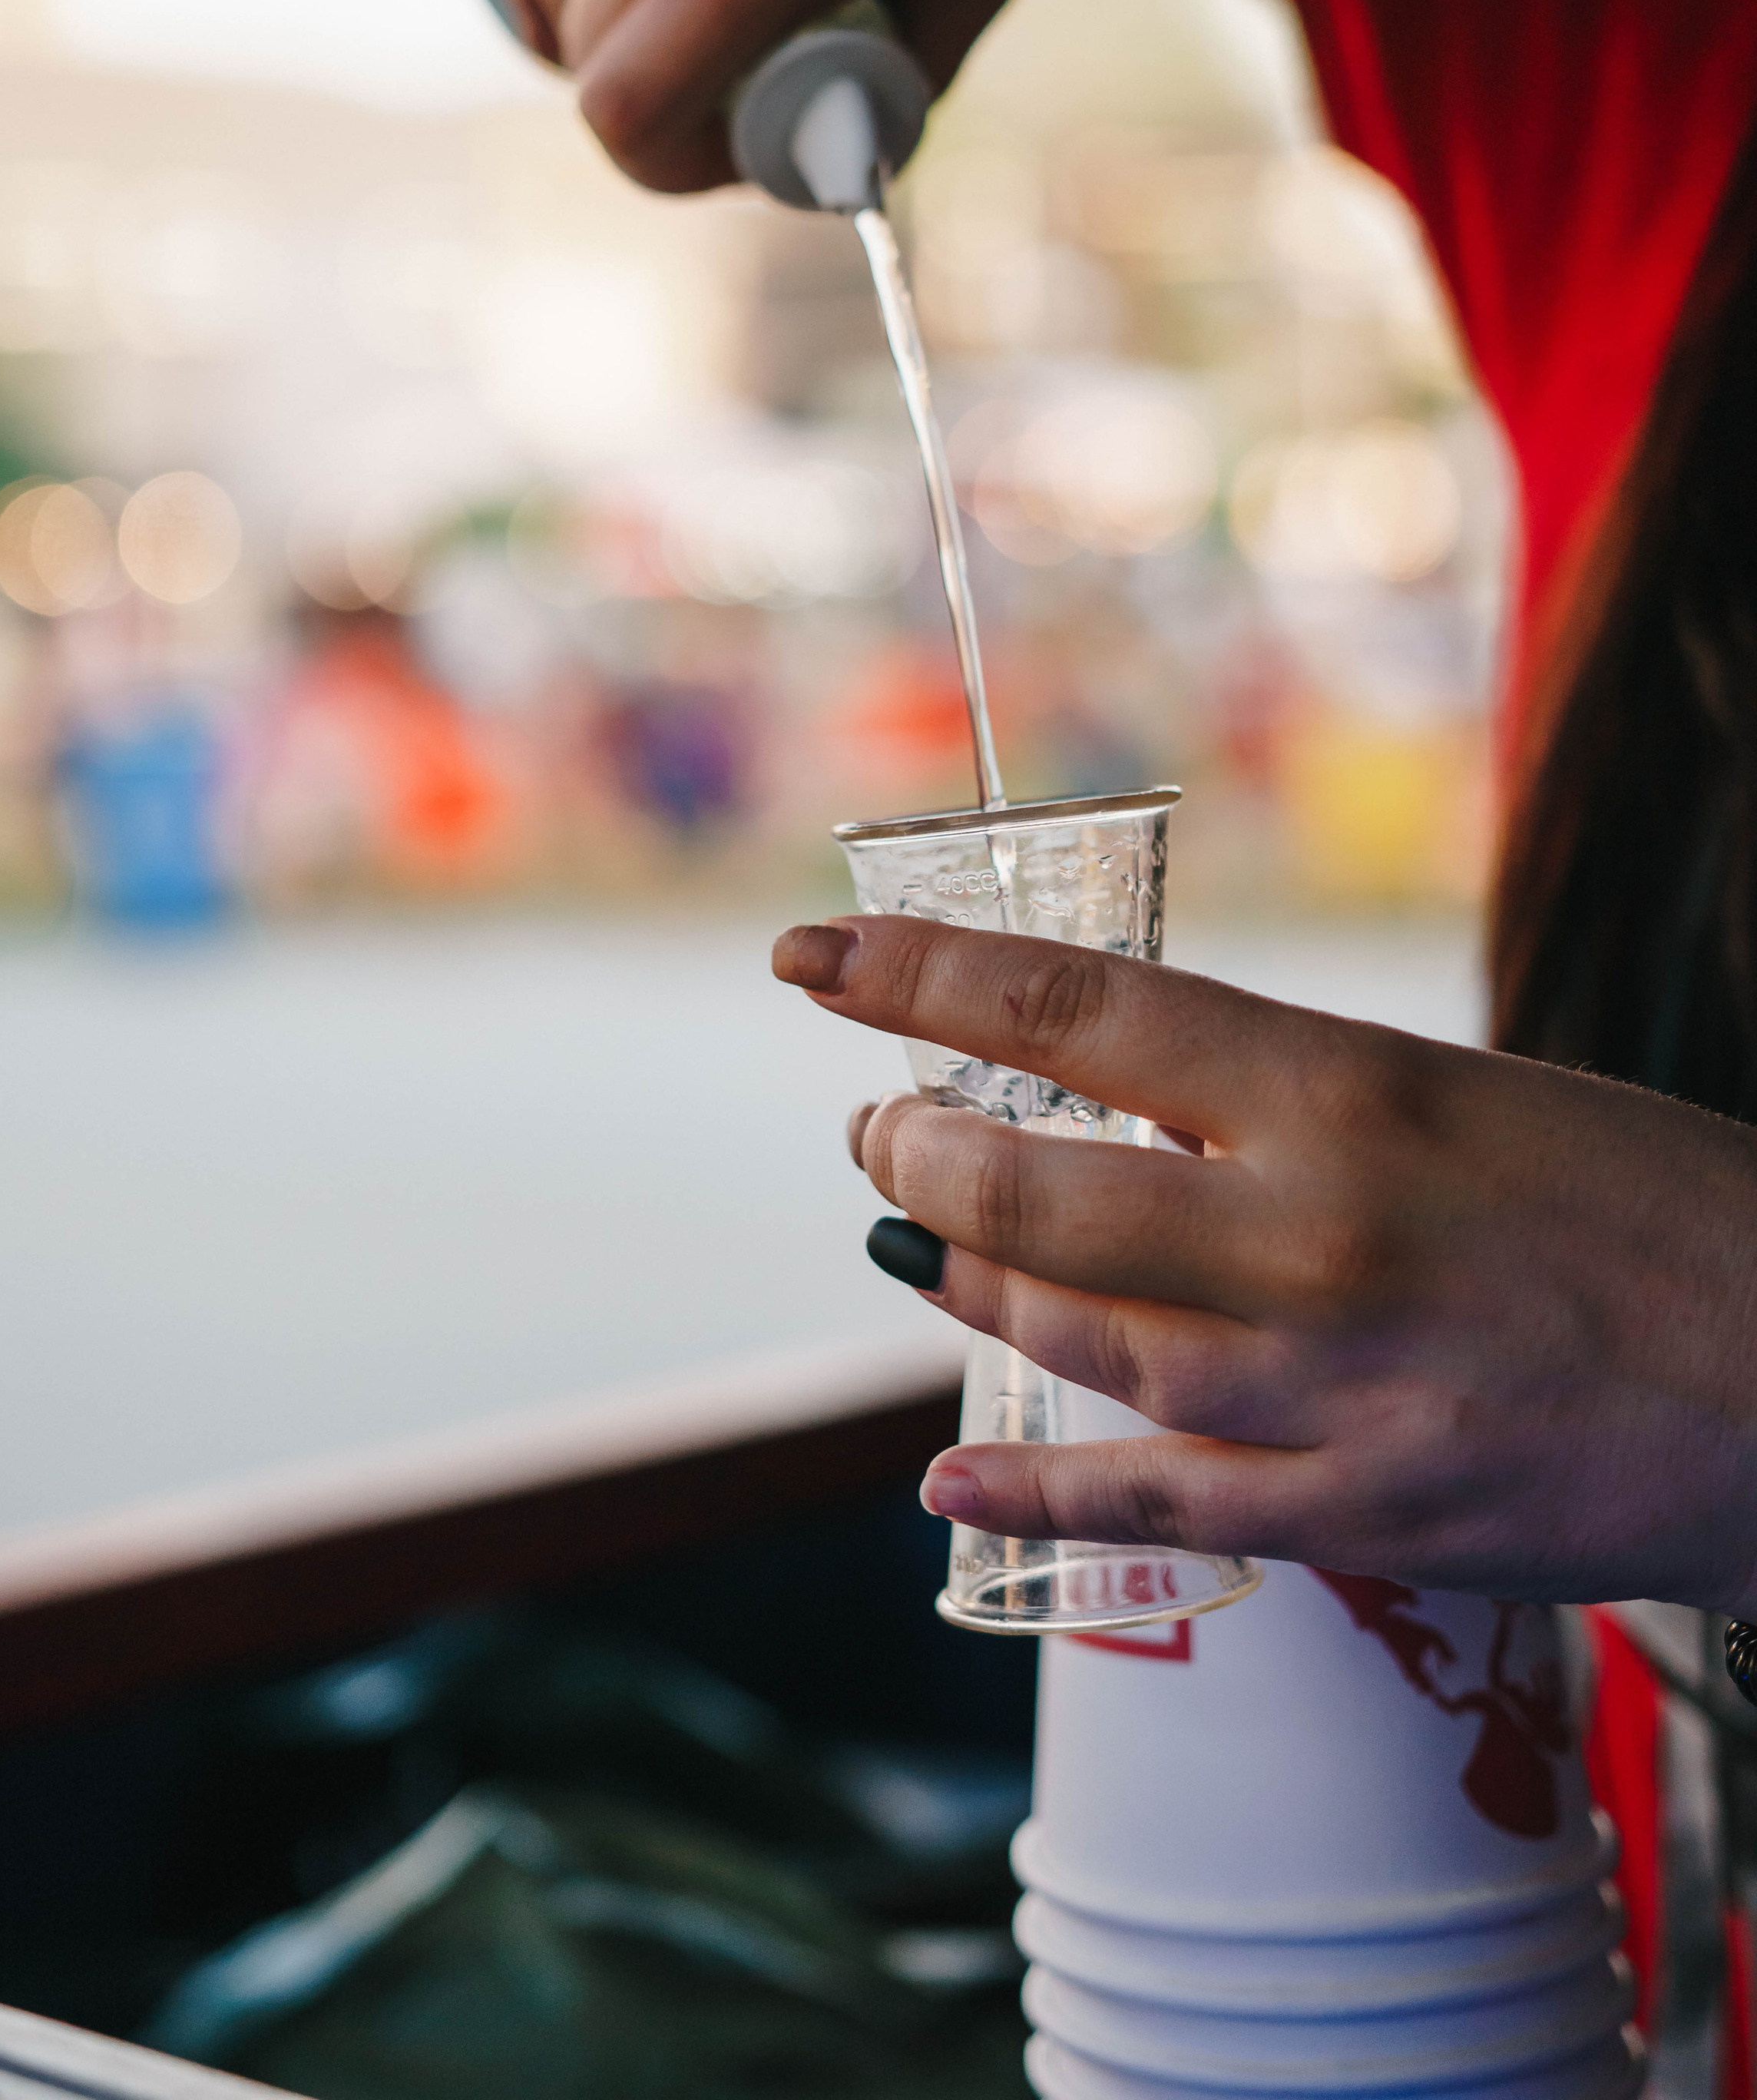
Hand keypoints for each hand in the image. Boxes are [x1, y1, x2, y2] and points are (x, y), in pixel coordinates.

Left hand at [771, 912, 1756, 1611]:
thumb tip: (1143, 1106)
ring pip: (1072, 1329)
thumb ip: (1301, 1107)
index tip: (812, 956)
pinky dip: (1030, 1481)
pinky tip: (944, 1465)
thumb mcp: (1471, 1099)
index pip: (1075, 1005)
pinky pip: (1152, 1500)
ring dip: (959, 1279)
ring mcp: (1329, 1384)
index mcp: (1351, 1086)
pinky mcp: (1365, 1514)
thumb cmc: (1657, 1211)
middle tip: (876, 1132)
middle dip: (914, 1149)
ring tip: (909, 1239)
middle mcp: (1314, 1225)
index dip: (916, 974)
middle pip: (1030, 1179)